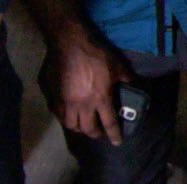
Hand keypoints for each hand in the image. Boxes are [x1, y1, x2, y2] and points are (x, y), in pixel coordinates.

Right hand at [44, 25, 132, 144]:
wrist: (69, 44)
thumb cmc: (95, 54)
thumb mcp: (117, 65)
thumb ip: (126, 77)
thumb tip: (134, 83)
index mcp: (100, 99)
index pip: (109, 123)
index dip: (114, 134)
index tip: (117, 142)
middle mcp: (82, 105)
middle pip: (87, 129)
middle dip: (95, 134)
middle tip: (99, 132)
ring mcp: (65, 102)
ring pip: (70, 125)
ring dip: (79, 128)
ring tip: (83, 124)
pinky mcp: (52, 96)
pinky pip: (57, 114)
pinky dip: (64, 117)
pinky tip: (68, 113)